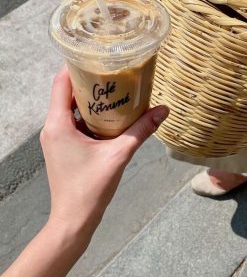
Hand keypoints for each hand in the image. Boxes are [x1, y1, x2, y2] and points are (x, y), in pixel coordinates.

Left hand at [41, 67, 168, 229]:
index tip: (95, 55)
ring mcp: (57, 137)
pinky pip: (74, 121)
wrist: (73, 221)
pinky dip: (90, 113)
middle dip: (88, 79)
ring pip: (71, 107)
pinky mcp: (63, 146)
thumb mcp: (119, 155)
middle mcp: (52, 127)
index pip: (60, 83)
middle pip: (66, 92)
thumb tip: (163, 110)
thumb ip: (141, 130)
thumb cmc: (91, 188)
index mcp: (58, 124)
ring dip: (90, 97)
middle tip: (112, 69)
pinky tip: (111, 113)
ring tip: (114, 87)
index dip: (75, 65)